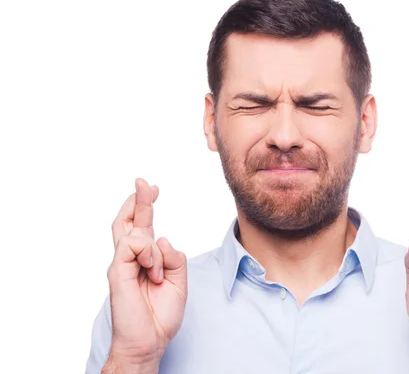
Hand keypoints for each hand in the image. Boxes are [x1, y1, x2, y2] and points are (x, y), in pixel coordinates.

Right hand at [105, 178, 186, 369]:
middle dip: (137, 198)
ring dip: (153, 247)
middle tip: (143, 181)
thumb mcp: (179, 281)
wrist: (149, 340)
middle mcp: (132, 257)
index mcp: (146, 258)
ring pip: (134, 231)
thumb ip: (175, 258)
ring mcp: (122, 263)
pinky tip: (152, 271)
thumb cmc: (161, 314)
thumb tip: (163, 239)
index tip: (153, 188)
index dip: (145, 205)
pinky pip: (132, 245)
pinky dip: (148, 253)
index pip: (142, 225)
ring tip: (157, 274)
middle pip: (129, 220)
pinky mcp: (116, 270)